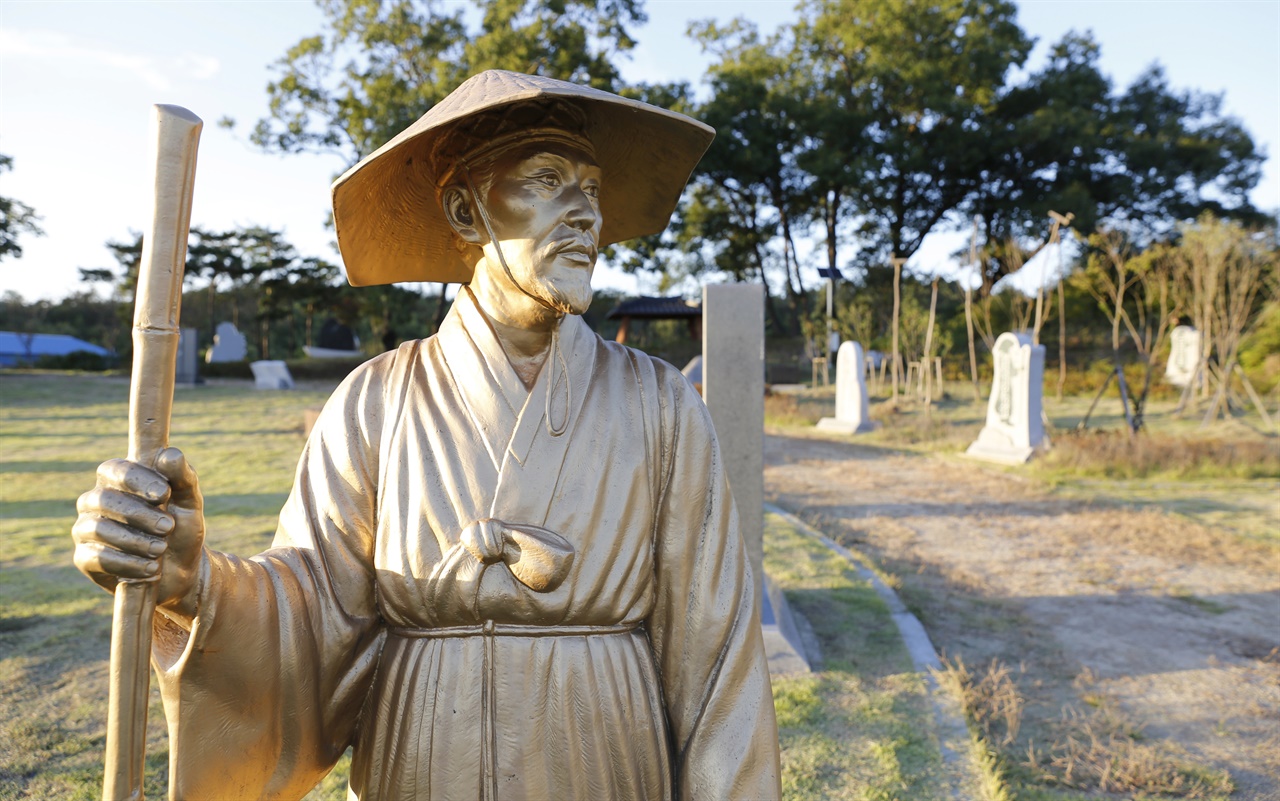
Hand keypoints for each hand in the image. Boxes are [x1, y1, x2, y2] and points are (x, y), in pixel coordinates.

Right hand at [72, 447, 205, 620]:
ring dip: (135, 541)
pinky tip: (150, 568)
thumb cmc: (182, 529)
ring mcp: (86, 528)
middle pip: (104, 499)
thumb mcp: (190, 503)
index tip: (164, 493)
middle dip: (140, 515)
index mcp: (120, 480)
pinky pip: (96, 558)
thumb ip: (183, 478)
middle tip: (168, 527)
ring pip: (98, 529)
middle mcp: (96, 500)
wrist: (182, 572)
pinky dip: (128, 563)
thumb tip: (171, 454)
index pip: (113, 468)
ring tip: (160, 549)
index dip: (136, 479)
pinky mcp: (83, 558)